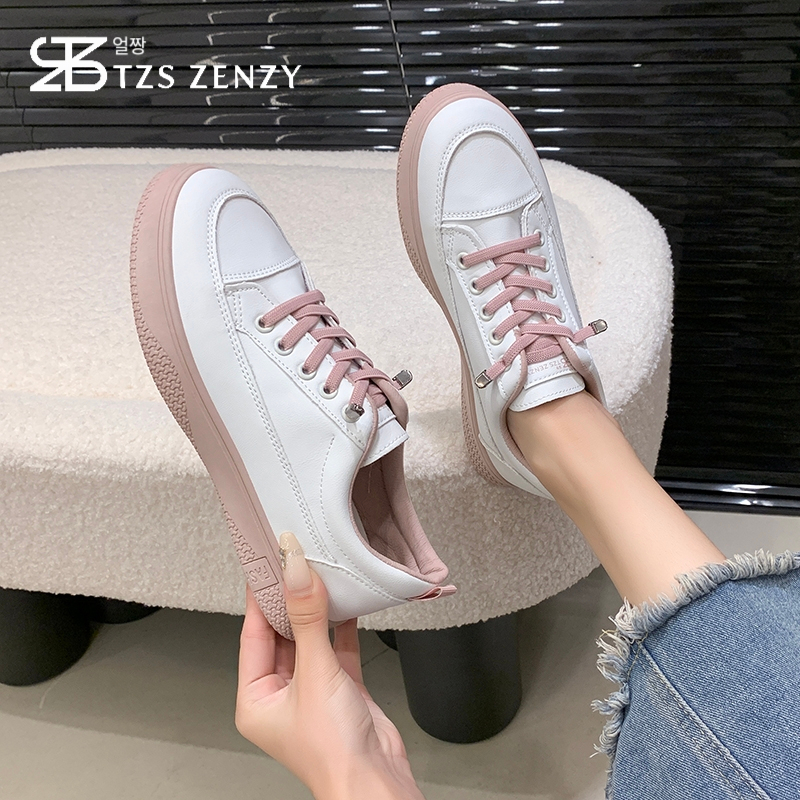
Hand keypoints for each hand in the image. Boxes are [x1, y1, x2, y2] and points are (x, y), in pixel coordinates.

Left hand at [235, 532, 424, 799]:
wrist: (376, 781)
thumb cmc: (333, 752)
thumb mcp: (314, 674)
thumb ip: (306, 619)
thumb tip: (295, 574)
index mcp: (256, 698)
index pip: (253, 633)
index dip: (261, 596)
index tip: (268, 561)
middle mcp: (281, 693)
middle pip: (281, 632)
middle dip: (290, 598)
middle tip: (296, 560)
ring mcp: (312, 690)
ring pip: (309, 637)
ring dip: (316, 609)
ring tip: (320, 572)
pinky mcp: (340, 688)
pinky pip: (335, 646)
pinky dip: (341, 624)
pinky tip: (346, 601)